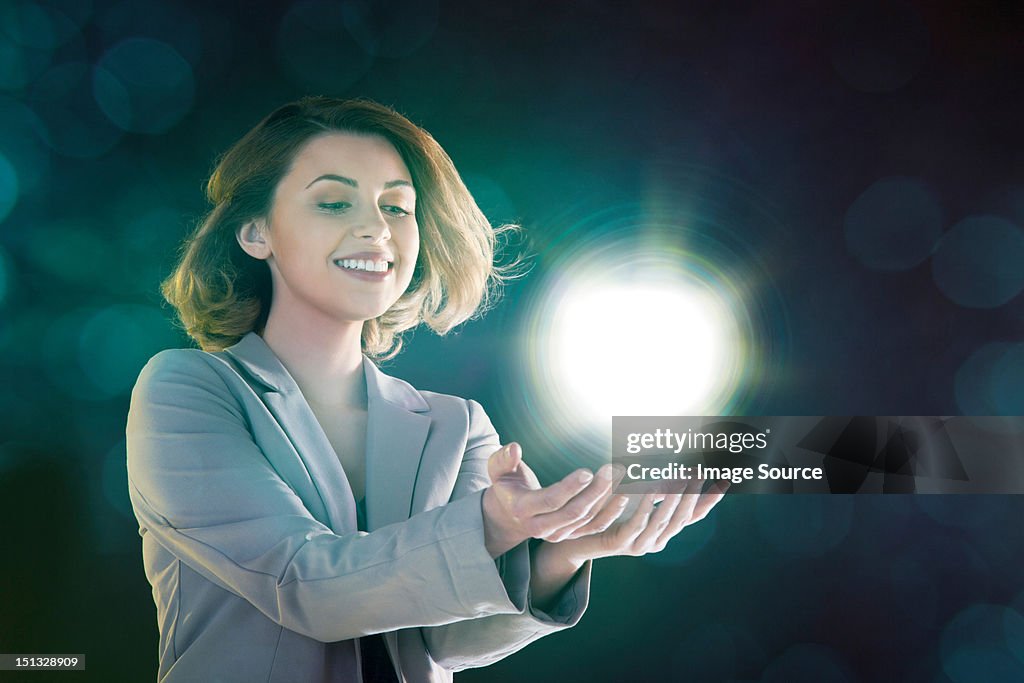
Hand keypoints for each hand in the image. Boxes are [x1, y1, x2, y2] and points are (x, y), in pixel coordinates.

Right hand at [481, 443, 615, 556]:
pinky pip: (595, 526)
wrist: (508, 514)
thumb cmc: (507, 484)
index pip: (550, 500)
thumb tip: (514, 447)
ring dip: (608, 499)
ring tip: (623, 476)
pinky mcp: (571, 535)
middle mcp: (541, 527)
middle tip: (613, 469)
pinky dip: (612, 512)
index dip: (569, 488)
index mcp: (523, 509)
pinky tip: (624, 492)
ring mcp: (557, 534)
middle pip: (574, 512)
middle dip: (596, 491)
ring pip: (588, 519)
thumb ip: (503, 458)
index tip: (587, 471)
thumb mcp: (498, 469)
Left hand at [540, 475, 729, 567]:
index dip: (708, 499)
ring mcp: (639, 545)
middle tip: (699, 470)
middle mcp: (657, 541)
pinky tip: (649, 488)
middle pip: (680, 516)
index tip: (724, 479)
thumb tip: (680, 467)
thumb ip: (659, 487)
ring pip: (661, 520)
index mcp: (664, 531)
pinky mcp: (620, 543)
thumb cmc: (609, 512)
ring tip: (679, 477)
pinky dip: (643, 506)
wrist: (577, 537)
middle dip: (691, 492)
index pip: (693, 515)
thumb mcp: (639, 496)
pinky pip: (635, 523)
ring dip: (671, 498)